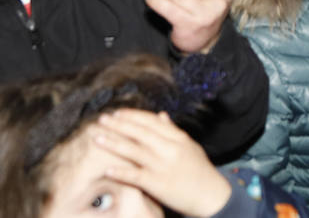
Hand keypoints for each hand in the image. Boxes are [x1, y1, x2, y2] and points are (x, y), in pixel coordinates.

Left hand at [95, 109, 231, 217]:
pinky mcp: (158, 184)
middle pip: (139, 133)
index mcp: (177, 137)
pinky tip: (107, 169)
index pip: (151, 121)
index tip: (118, 113)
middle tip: (102, 119)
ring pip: (133, 151)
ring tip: (97, 138)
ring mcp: (162, 166)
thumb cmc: (200, 170)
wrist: (211, 195)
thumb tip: (161, 115)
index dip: (133, 116)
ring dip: (113, 143)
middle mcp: (169, 148)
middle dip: (118, 125)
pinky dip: (121, 172)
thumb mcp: (190, 146)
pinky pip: (135, 176)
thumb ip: (173, 130)